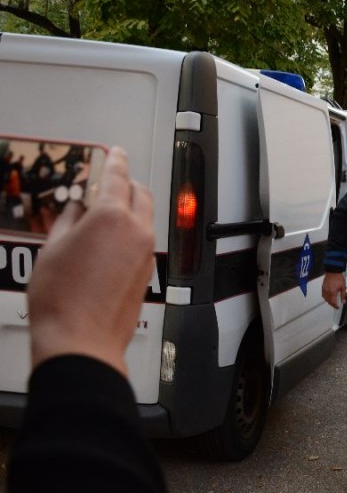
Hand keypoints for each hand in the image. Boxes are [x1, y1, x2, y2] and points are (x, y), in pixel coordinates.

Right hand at [27, 146, 153, 375]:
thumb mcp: (53, 247)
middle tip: (110, 180)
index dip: (116, 161)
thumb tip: (76, 208)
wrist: (82, 339)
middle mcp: (137, 232)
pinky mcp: (147, 273)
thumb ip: (69, 219)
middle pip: (141, 194)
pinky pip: (143, 241)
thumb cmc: (63, 299)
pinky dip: (131, 231)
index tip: (117, 153)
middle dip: (127, 182)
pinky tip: (110, 240)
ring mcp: (147, 254)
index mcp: (113, 217)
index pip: (118, 177)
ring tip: (104, 213)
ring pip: (146, 218)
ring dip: (130, 208)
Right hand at [322, 272, 346, 308]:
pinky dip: (325, 297)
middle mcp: (327, 291)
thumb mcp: (343, 287)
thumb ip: (343, 295)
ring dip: (328, 301)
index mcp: (332, 292)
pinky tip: (328, 297)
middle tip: (335, 305)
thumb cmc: (337, 277)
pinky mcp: (322, 287)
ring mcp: (324, 289)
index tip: (337, 307)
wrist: (333, 271)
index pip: (333, 302)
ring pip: (325, 298)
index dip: (335, 306)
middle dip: (332, 304)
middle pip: (328, 301)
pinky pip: (323, 295)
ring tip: (332, 301)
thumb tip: (343, 301)